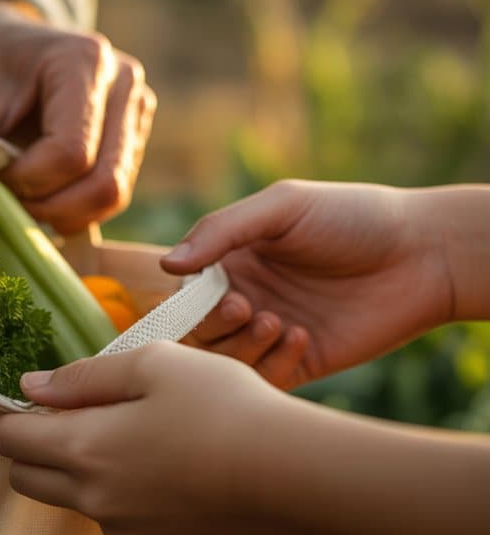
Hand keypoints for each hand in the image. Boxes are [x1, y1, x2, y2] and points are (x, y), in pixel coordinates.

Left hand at [0, 0, 154, 233]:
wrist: (6, 45)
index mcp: (83, 60)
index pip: (70, 152)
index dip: (28, 182)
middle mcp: (123, 82)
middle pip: (104, 181)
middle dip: (51, 209)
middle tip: (8, 209)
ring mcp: (137, 109)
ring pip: (114, 192)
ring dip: (65, 214)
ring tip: (23, 204)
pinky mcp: (136, 133)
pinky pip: (115, 190)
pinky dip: (78, 208)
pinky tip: (44, 199)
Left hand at [0, 340, 489, 533]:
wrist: (291, 472)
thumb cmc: (222, 407)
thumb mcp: (151, 365)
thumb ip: (82, 377)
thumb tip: (30, 387)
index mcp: (84, 449)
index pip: (10, 439)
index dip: (18, 412)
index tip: (49, 397)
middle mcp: (93, 499)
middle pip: (26, 477)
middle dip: (35, 446)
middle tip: (81, 415)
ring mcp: (123, 526)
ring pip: (68, 498)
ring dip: (76, 469)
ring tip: (130, 435)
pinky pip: (109, 515)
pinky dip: (114, 491)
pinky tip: (158, 463)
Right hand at [161, 179, 454, 388]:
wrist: (422, 253)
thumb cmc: (350, 217)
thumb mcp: (282, 208)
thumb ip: (221, 230)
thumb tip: (166, 264)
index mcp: (232, 261)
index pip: (183, 293)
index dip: (187, 301)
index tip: (220, 291)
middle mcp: (244, 297)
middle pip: (196, 331)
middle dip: (213, 324)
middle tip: (247, 307)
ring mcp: (270, 332)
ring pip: (224, 361)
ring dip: (242, 346)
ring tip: (278, 322)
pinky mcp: (300, 363)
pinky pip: (265, 380)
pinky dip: (273, 364)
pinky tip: (302, 337)